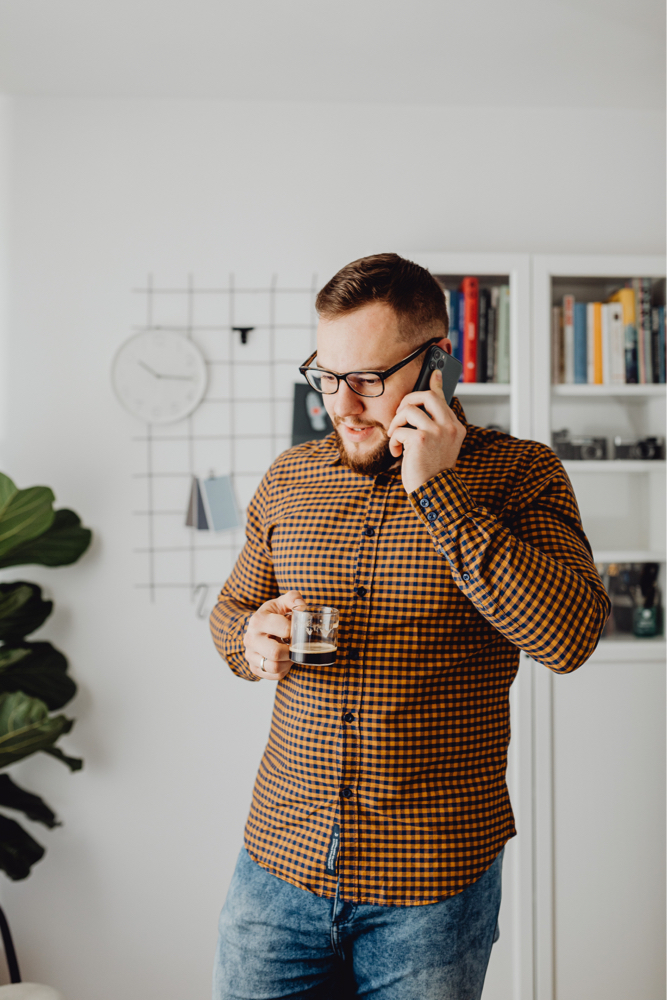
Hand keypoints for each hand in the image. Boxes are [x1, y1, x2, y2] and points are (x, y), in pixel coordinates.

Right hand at [243, 591, 306, 680]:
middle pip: (275, 652)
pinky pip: (274, 675)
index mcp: (258, 620)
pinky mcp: (254, 667)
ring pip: (274, 667)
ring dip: (288, 662)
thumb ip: (293, 598)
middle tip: (296, 645)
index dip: (296, 631)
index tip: (298, 630)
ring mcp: (250, 655)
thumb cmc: (274, 615)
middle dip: (291, 651)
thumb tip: (302, 606)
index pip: (284, 629)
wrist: (257, 627)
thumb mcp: (281, 602)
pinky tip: (284, 660)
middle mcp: (250, 639)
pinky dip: (284, 670)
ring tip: (291, 653)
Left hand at [387, 368, 465, 494]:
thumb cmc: (432, 471)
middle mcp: (450, 426)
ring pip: (409, 410)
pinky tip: (397, 453)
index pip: (444, 398)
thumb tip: (420, 408)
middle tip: (400, 414)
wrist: (435, 492)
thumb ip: (433, 427)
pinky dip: (394, 440)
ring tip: (396, 438)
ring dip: (396, 423)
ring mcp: (437, 431)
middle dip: (408, 400)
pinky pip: (400, 429)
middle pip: (427, 396)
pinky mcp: (421, 439)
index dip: (436, 384)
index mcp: (456, 427)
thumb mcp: (438, 446)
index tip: (434, 372)